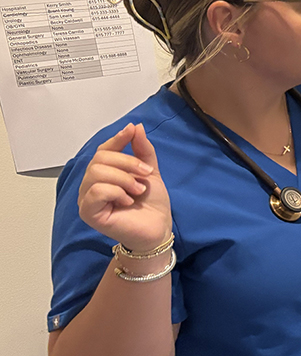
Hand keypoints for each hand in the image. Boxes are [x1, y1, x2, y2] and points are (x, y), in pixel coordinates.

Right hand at [77, 123, 171, 250]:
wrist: (158, 228)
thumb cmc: (151, 203)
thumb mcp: (149, 171)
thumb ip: (142, 150)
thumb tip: (135, 127)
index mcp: (103, 174)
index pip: (103, 150)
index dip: (117, 139)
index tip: (131, 132)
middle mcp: (90, 184)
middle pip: (100, 159)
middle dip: (127, 163)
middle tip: (145, 176)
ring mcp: (86, 199)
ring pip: (97, 173)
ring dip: (124, 179)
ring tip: (138, 191)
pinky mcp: (88, 212)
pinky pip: (97, 191)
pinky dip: (116, 192)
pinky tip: (127, 201)